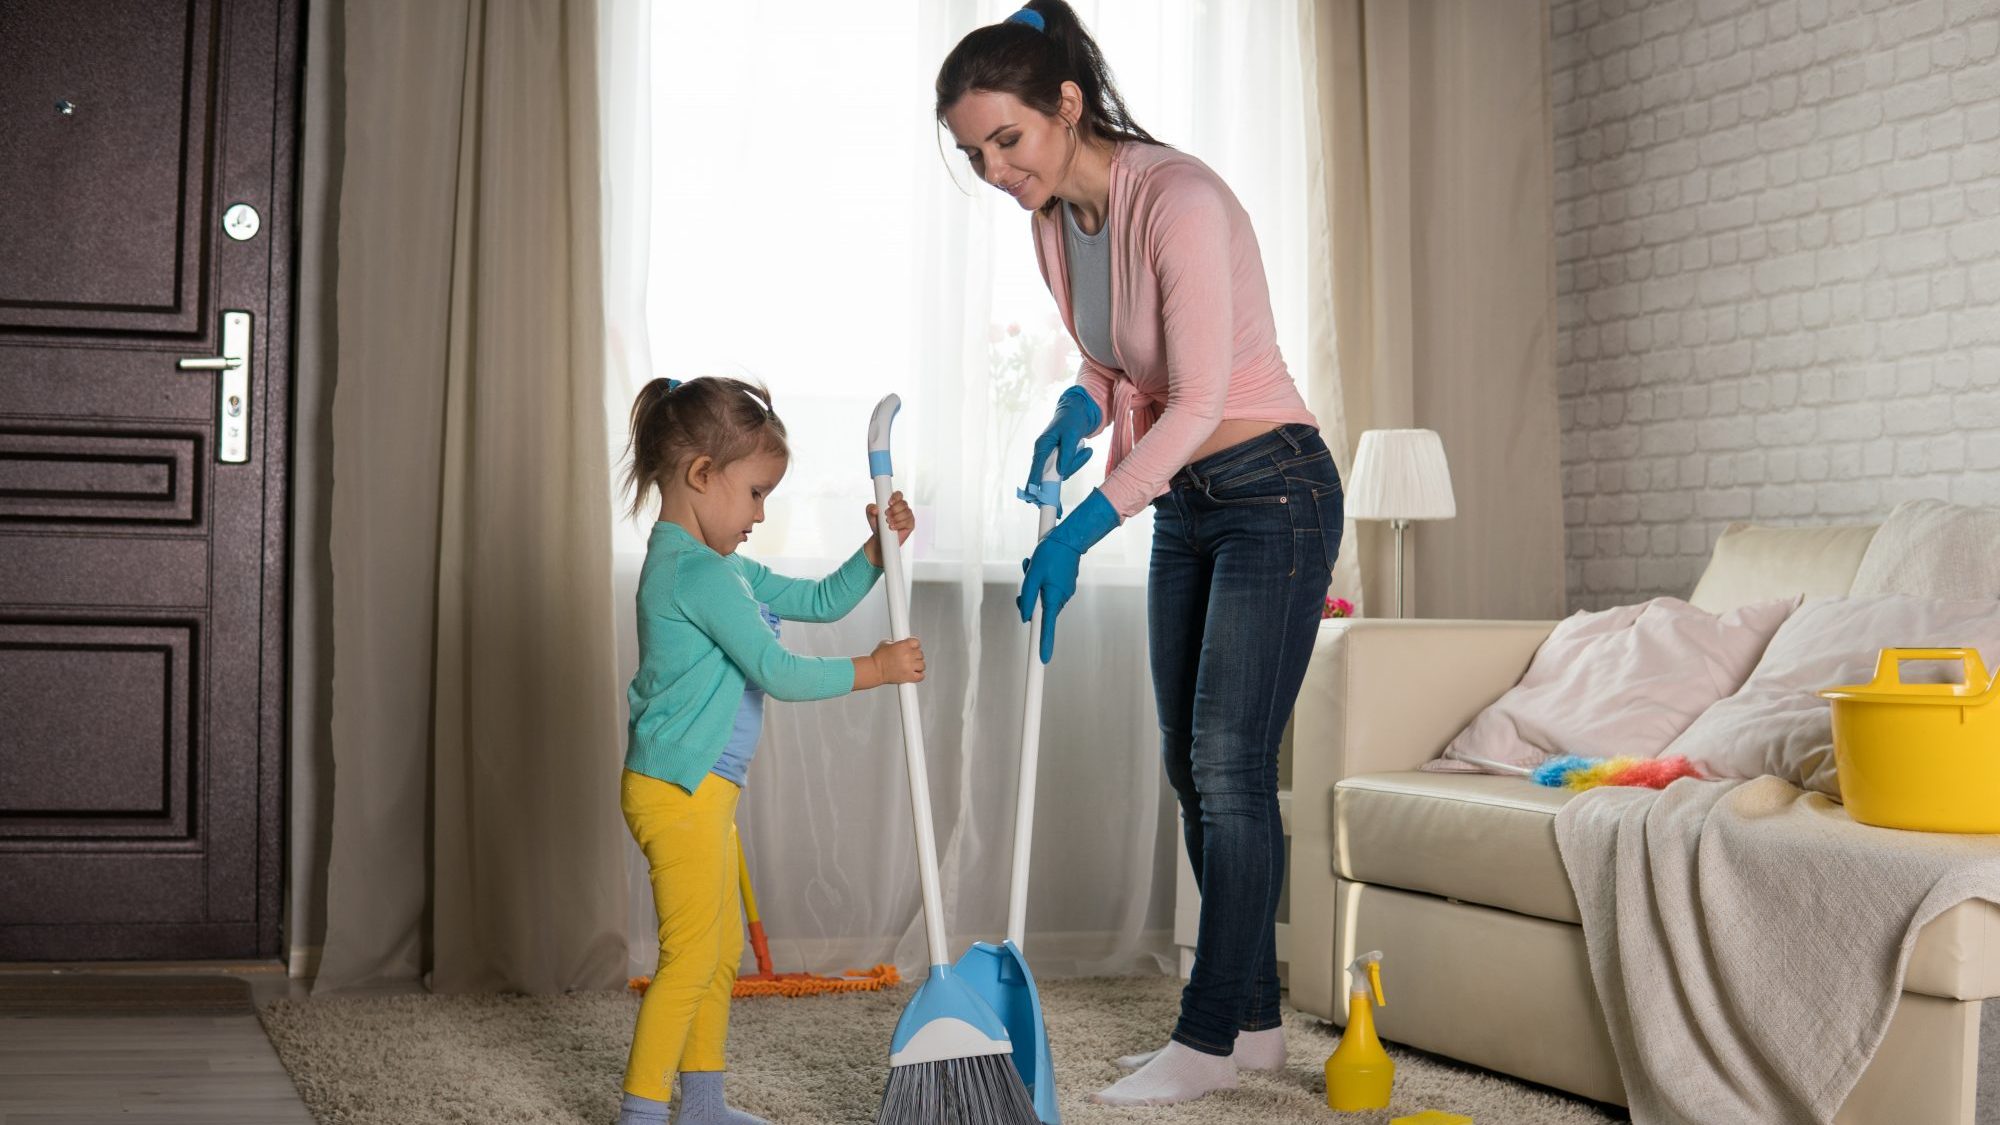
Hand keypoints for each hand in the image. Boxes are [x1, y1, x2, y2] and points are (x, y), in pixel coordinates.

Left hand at [862, 492, 914, 566]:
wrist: (880, 538)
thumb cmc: (877, 524)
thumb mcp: (870, 516)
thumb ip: (870, 509)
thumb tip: (875, 509)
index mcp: (894, 502)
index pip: (898, 495)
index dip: (895, 497)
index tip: (889, 503)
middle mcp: (902, 507)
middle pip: (903, 503)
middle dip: (894, 510)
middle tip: (886, 515)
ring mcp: (908, 515)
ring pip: (906, 512)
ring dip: (896, 518)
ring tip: (888, 523)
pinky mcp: (910, 524)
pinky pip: (908, 521)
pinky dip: (899, 524)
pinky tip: (892, 527)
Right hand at [870, 637, 925, 683]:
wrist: (874, 670)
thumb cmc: (878, 658)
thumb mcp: (885, 644)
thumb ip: (895, 642)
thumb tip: (899, 643)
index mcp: (903, 645)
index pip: (917, 642)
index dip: (915, 645)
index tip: (913, 648)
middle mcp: (908, 655)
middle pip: (920, 653)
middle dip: (916, 656)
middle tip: (910, 658)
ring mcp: (909, 666)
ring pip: (922, 665)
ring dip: (919, 666)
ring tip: (913, 666)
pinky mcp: (909, 676)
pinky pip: (921, 676)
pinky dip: (919, 675)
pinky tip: (915, 673)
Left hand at [1014, 489, 1119, 662]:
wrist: (1070, 538)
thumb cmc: (1050, 554)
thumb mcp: (1032, 574)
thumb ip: (1027, 597)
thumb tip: (1025, 616)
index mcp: (1053, 598)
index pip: (1047, 627)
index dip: (1044, 644)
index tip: (1043, 660)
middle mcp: (1061, 598)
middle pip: (1040, 610)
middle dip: (1029, 598)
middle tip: (1025, 577)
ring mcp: (1064, 592)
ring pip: (1042, 597)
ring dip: (1034, 584)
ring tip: (1032, 564)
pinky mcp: (1064, 585)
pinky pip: (1048, 589)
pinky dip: (1040, 580)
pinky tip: (1038, 564)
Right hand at [1025, 385, 1101, 492]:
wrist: (1077, 411)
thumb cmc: (1072, 420)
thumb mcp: (1072, 435)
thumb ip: (1067, 454)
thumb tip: (1061, 473)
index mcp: (1042, 445)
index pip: (1036, 467)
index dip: (1034, 482)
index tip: (1032, 496)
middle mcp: (1043, 453)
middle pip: (1050, 474)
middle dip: (1067, 471)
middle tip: (1085, 457)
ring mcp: (1050, 458)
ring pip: (1061, 473)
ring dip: (1076, 464)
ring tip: (1087, 449)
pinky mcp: (1058, 460)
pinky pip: (1067, 468)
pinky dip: (1078, 462)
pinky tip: (1086, 451)